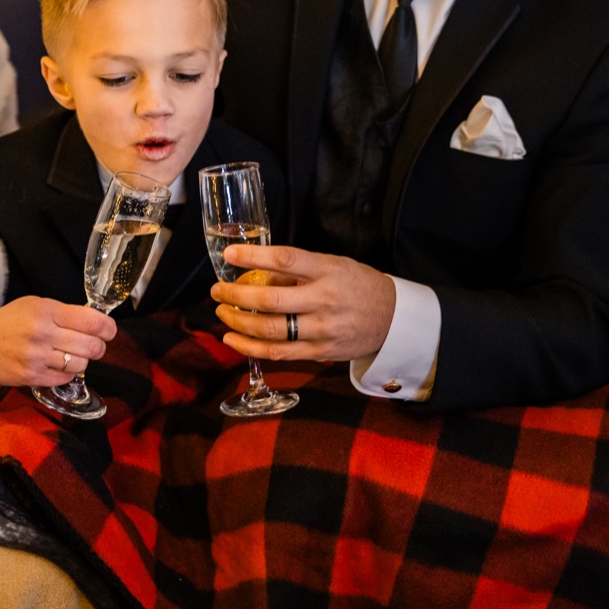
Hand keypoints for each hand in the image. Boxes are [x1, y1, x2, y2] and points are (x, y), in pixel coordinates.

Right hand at [0, 296, 114, 387]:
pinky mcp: (31, 377)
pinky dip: (66, 373)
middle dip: (98, 347)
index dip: (108, 328)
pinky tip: (57, 365)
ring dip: (82, 361)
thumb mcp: (35, 306)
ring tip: (71, 355)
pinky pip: (65, 378)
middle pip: (92, 346)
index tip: (109, 331)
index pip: (92, 321)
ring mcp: (36, 357)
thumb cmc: (7, 322)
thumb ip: (64, 313)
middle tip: (94, 346)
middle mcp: (42, 333)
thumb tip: (95, 322)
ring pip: (81, 364)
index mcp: (46, 311)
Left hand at [210, 244, 395, 362]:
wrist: (392, 319)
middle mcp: (324, 300)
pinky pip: (277, 353)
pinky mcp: (319, 352)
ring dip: (237, 321)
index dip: (253, 257)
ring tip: (221, 311)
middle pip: (270, 300)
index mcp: (327, 271)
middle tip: (216, 289)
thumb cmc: (356, 285)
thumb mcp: (332, 265)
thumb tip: (254, 274)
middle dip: (235, 295)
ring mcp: (322, 330)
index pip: (285, 260)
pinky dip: (248, 347)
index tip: (229, 254)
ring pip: (268, 330)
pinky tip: (231, 338)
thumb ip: (296, 271)